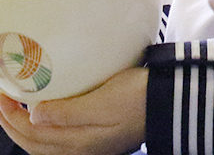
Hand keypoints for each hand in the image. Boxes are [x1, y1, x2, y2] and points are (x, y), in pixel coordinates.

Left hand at [0, 67, 146, 154]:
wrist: (168, 103)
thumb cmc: (139, 97)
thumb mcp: (103, 101)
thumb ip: (67, 112)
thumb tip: (34, 114)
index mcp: (77, 143)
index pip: (30, 133)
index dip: (10, 115)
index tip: (2, 92)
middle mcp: (78, 148)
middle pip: (32, 141)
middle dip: (10, 122)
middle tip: (1, 97)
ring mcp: (87, 144)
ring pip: (42, 142)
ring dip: (23, 125)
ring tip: (14, 105)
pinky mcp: (95, 136)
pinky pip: (56, 138)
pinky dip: (41, 127)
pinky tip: (43, 112)